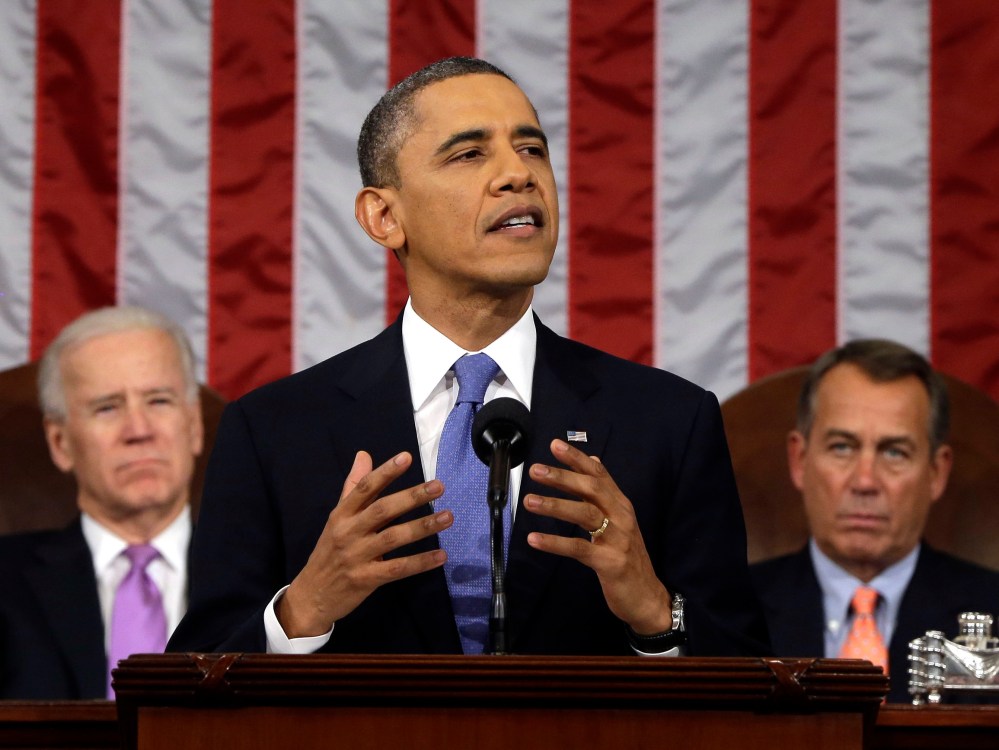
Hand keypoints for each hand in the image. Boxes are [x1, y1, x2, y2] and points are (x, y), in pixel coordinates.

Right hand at [277, 450, 451, 636]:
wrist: (311, 595)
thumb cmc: (330, 551)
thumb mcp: (337, 518)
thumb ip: (353, 487)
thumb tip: (364, 454)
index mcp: (341, 514)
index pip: (364, 488)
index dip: (385, 472)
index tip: (407, 457)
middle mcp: (348, 532)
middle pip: (382, 510)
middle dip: (411, 497)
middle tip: (439, 486)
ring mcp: (357, 556)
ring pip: (393, 538)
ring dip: (422, 526)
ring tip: (448, 517)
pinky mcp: (366, 579)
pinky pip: (397, 569)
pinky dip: (420, 562)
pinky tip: (441, 555)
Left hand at [524, 439, 672, 634]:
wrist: (646, 595)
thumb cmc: (627, 556)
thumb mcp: (619, 520)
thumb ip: (604, 491)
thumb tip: (593, 459)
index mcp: (621, 504)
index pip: (598, 474)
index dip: (577, 459)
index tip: (555, 445)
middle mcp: (621, 516)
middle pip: (591, 489)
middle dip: (562, 477)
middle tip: (535, 470)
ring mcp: (617, 539)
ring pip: (585, 514)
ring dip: (555, 505)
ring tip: (529, 501)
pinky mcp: (609, 562)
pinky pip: (579, 549)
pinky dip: (555, 543)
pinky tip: (534, 539)